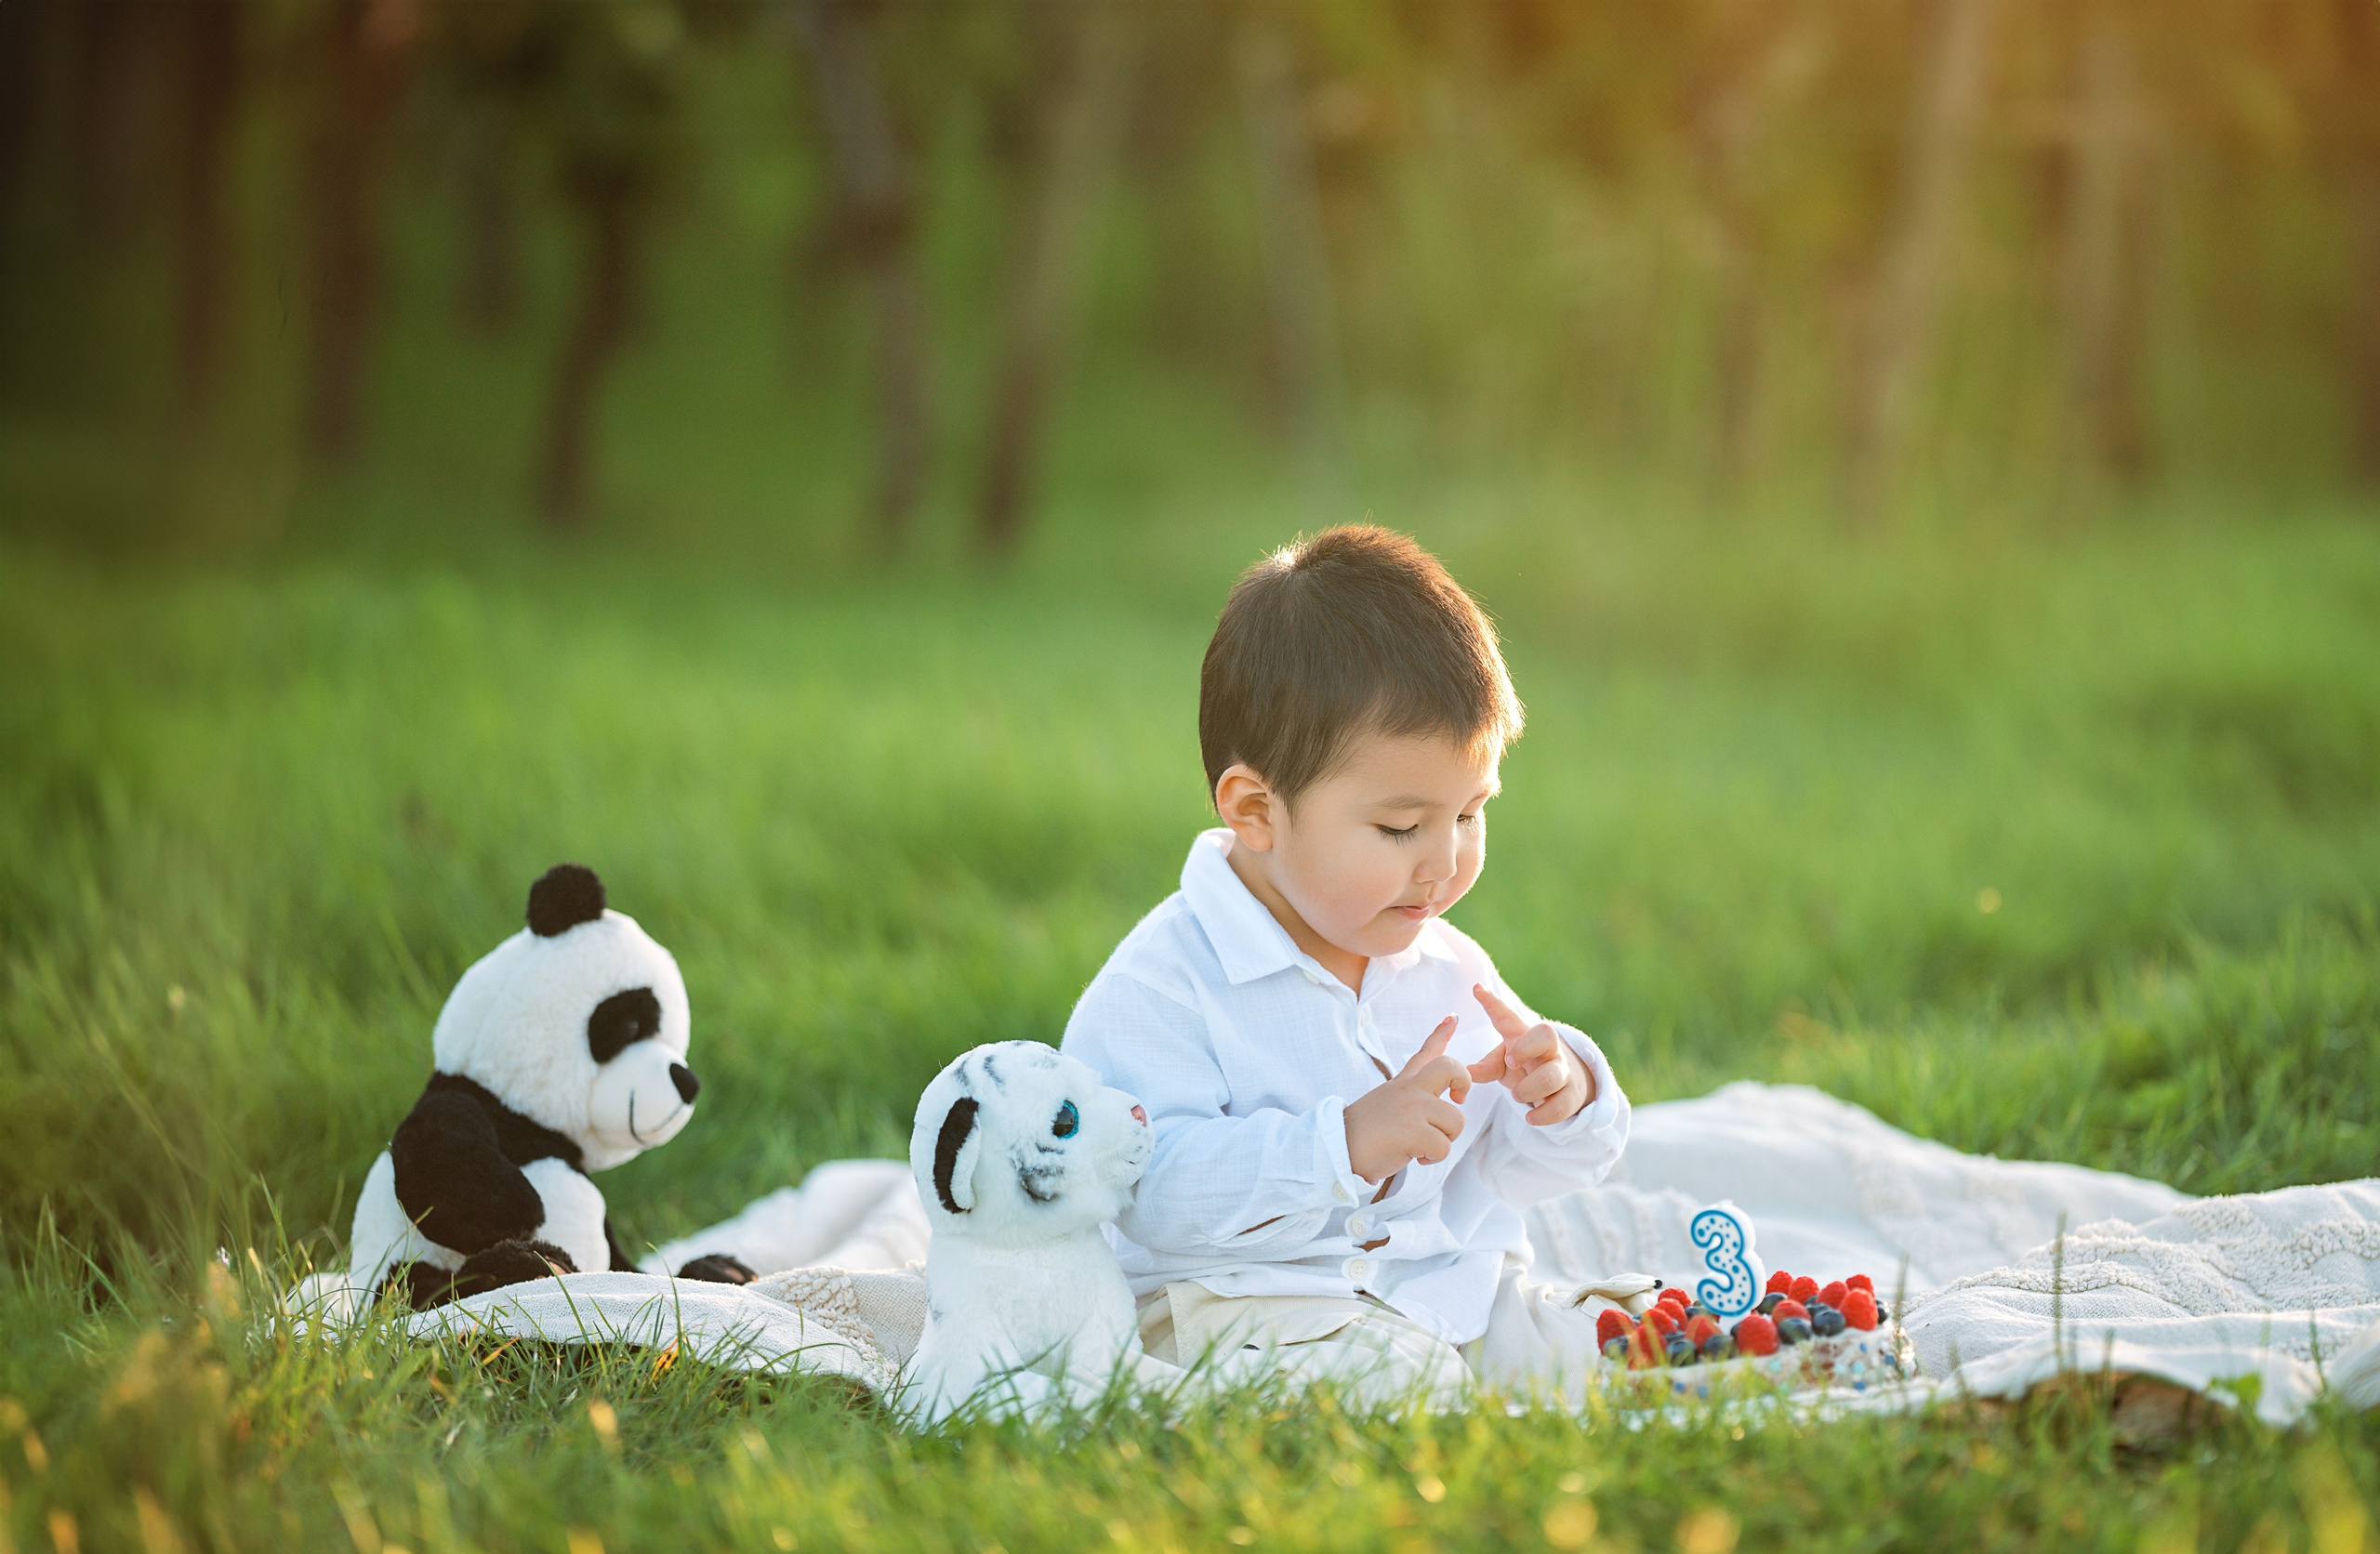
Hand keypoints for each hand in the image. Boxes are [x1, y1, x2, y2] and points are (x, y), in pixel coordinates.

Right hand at [1342, 1016, 1470, 1182]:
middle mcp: (1410, 1089)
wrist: (1338, 1148)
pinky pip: (1444, 1147)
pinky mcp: (1415, 1132)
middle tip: (1457, 1099)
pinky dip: (1432, 1158)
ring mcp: (1413, 1108)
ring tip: (1420, 1144)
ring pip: (1456, 1121)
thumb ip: (1409, 1093)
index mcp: (1403, 1083)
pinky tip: (1414, 1155)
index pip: (1425, 1052)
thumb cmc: (1364, 1132)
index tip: (1453, 1017)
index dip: (1441, 1033)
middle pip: (1450, 1068)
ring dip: (1443, 1140)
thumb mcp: (1387, 1101)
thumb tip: (1430, 1094)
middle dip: (1464, 1082)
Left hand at [1469, 984, 1593, 1125]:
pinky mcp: (1572, 1094)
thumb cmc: (1526, 1069)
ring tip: (1517, 1097)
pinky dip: (1544, 1114)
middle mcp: (1547, 1048)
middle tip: (1511, 1062)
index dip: (1493, 1004)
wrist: (1563, 1087)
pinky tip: (1531, 1118)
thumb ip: (1485, 1068)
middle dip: (1526, 1047)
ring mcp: (1562, 1070)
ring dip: (1529, 1089)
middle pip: (1546, 1035)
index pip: (1509, 1016)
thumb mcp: (1504, 1065)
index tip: (1476, 990)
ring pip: (1552, 1076)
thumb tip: (1463, 1073)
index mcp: (1525, 1036)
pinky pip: (1562, 1105)